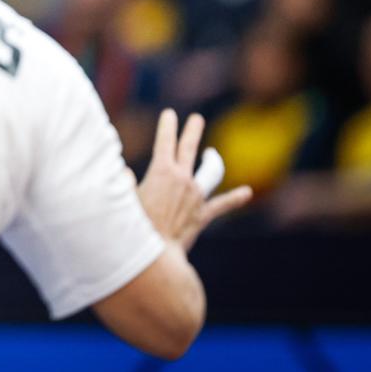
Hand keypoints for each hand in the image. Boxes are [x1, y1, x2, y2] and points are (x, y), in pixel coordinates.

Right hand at [136, 109, 252, 252]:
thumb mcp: (124, 198)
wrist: (157, 256)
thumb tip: (124, 172)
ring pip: (209, 172)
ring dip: (212, 160)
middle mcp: (183, 179)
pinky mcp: (202, 214)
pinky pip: (221, 204)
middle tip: (196, 119)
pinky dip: (235, 198)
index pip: (165, 141)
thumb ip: (124, 181)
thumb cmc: (135, 227)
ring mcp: (196, 196)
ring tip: (212, 153)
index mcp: (162, 171)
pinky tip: (246, 193)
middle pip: (189, 149)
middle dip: (192, 131)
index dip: (168, 126)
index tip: (170, 114)